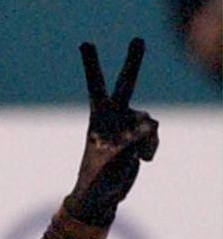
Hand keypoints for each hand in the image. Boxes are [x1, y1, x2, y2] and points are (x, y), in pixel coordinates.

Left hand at [65, 37, 158, 226]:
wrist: (101, 198)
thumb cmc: (95, 183)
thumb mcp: (109, 165)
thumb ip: (130, 142)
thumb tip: (150, 126)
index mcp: (98, 120)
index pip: (96, 88)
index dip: (92, 66)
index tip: (85, 43)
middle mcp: (114, 117)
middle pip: (125, 85)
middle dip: (133, 63)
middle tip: (138, 40)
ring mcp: (128, 126)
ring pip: (147, 119)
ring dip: (146, 136)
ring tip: (136, 156)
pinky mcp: (140, 137)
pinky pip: (153, 134)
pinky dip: (151, 146)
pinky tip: (144, 159)